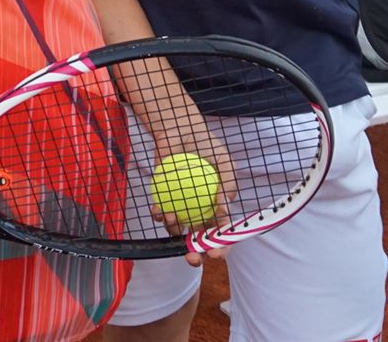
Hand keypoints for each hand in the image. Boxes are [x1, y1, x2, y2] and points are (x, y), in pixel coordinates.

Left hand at [145, 129, 240, 268]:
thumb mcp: (224, 162)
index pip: (221, 234)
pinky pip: (160, 212)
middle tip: (193, 258)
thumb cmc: (206, 146)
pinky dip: (158, 215)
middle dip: (195, 255)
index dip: (220, 248)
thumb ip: (228, 183)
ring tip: (172, 217)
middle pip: (198, 241)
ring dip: (174, 230)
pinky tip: (159, 210)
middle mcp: (199, 211)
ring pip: (177, 229)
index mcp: (216, 207)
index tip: (215, 253)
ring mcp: (180, 206)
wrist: (180, 129)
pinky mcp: (163, 198)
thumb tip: (224, 207)